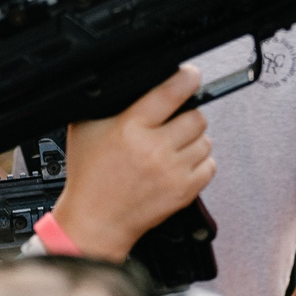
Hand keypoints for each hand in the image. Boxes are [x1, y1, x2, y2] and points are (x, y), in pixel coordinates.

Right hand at [52, 64, 215, 260]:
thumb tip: (128, 81)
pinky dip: (199, 162)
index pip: (170, 92)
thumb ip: (106, 103)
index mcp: (130, 127)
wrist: (96, 220)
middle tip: (174, 122)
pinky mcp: (184, 191)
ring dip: (193, 140)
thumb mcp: (85, 129)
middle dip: (188, 115)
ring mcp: (172, 171)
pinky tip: (180, 164)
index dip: (187, 78)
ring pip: (205, 141)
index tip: (191, 75)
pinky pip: (210, 165)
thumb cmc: (89, 176)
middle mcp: (154, 148)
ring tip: (173, 146)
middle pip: (196, 117)